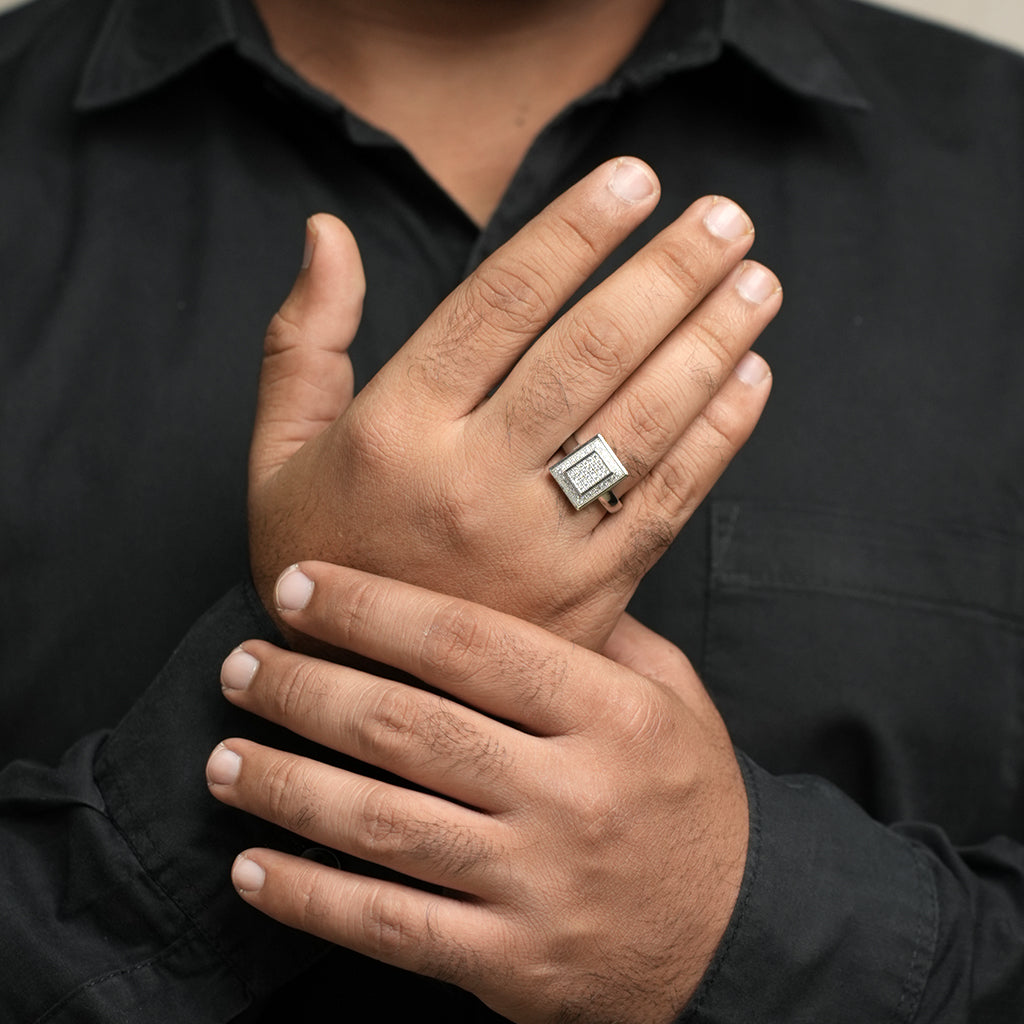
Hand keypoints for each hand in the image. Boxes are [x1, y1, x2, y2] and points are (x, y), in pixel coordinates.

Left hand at [207, 562, 747, 1023]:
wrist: (737, 935)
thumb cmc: (692, 799)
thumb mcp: (673, 697)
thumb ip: (595, 636)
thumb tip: (503, 577)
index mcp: (612, 715)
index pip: (470, 644)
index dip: (373, 610)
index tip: (301, 587)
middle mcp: (571, 796)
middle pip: (408, 729)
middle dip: (306, 689)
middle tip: (244, 665)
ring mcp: (537, 886)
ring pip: (383, 826)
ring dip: (286, 786)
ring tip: (225, 756)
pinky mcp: (510, 961)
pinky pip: (390, 927)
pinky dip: (310, 897)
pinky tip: (253, 867)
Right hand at [249, 157, 779, 648]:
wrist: (356, 701)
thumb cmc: (315, 559)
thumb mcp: (274, 453)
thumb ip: (300, 341)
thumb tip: (327, 233)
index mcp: (395, 431)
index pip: (499, 303)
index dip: (574, 232)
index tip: (635, 180)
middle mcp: (471, 482)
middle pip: (589, 352)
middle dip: (670, 274)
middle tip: (724, 218)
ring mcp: (536, 546)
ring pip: (641, 424)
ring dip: (710, 344)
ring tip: (756, 283)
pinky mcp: (585, 599)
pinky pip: (666, 506)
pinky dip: (717, 440)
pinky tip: (751, 380)